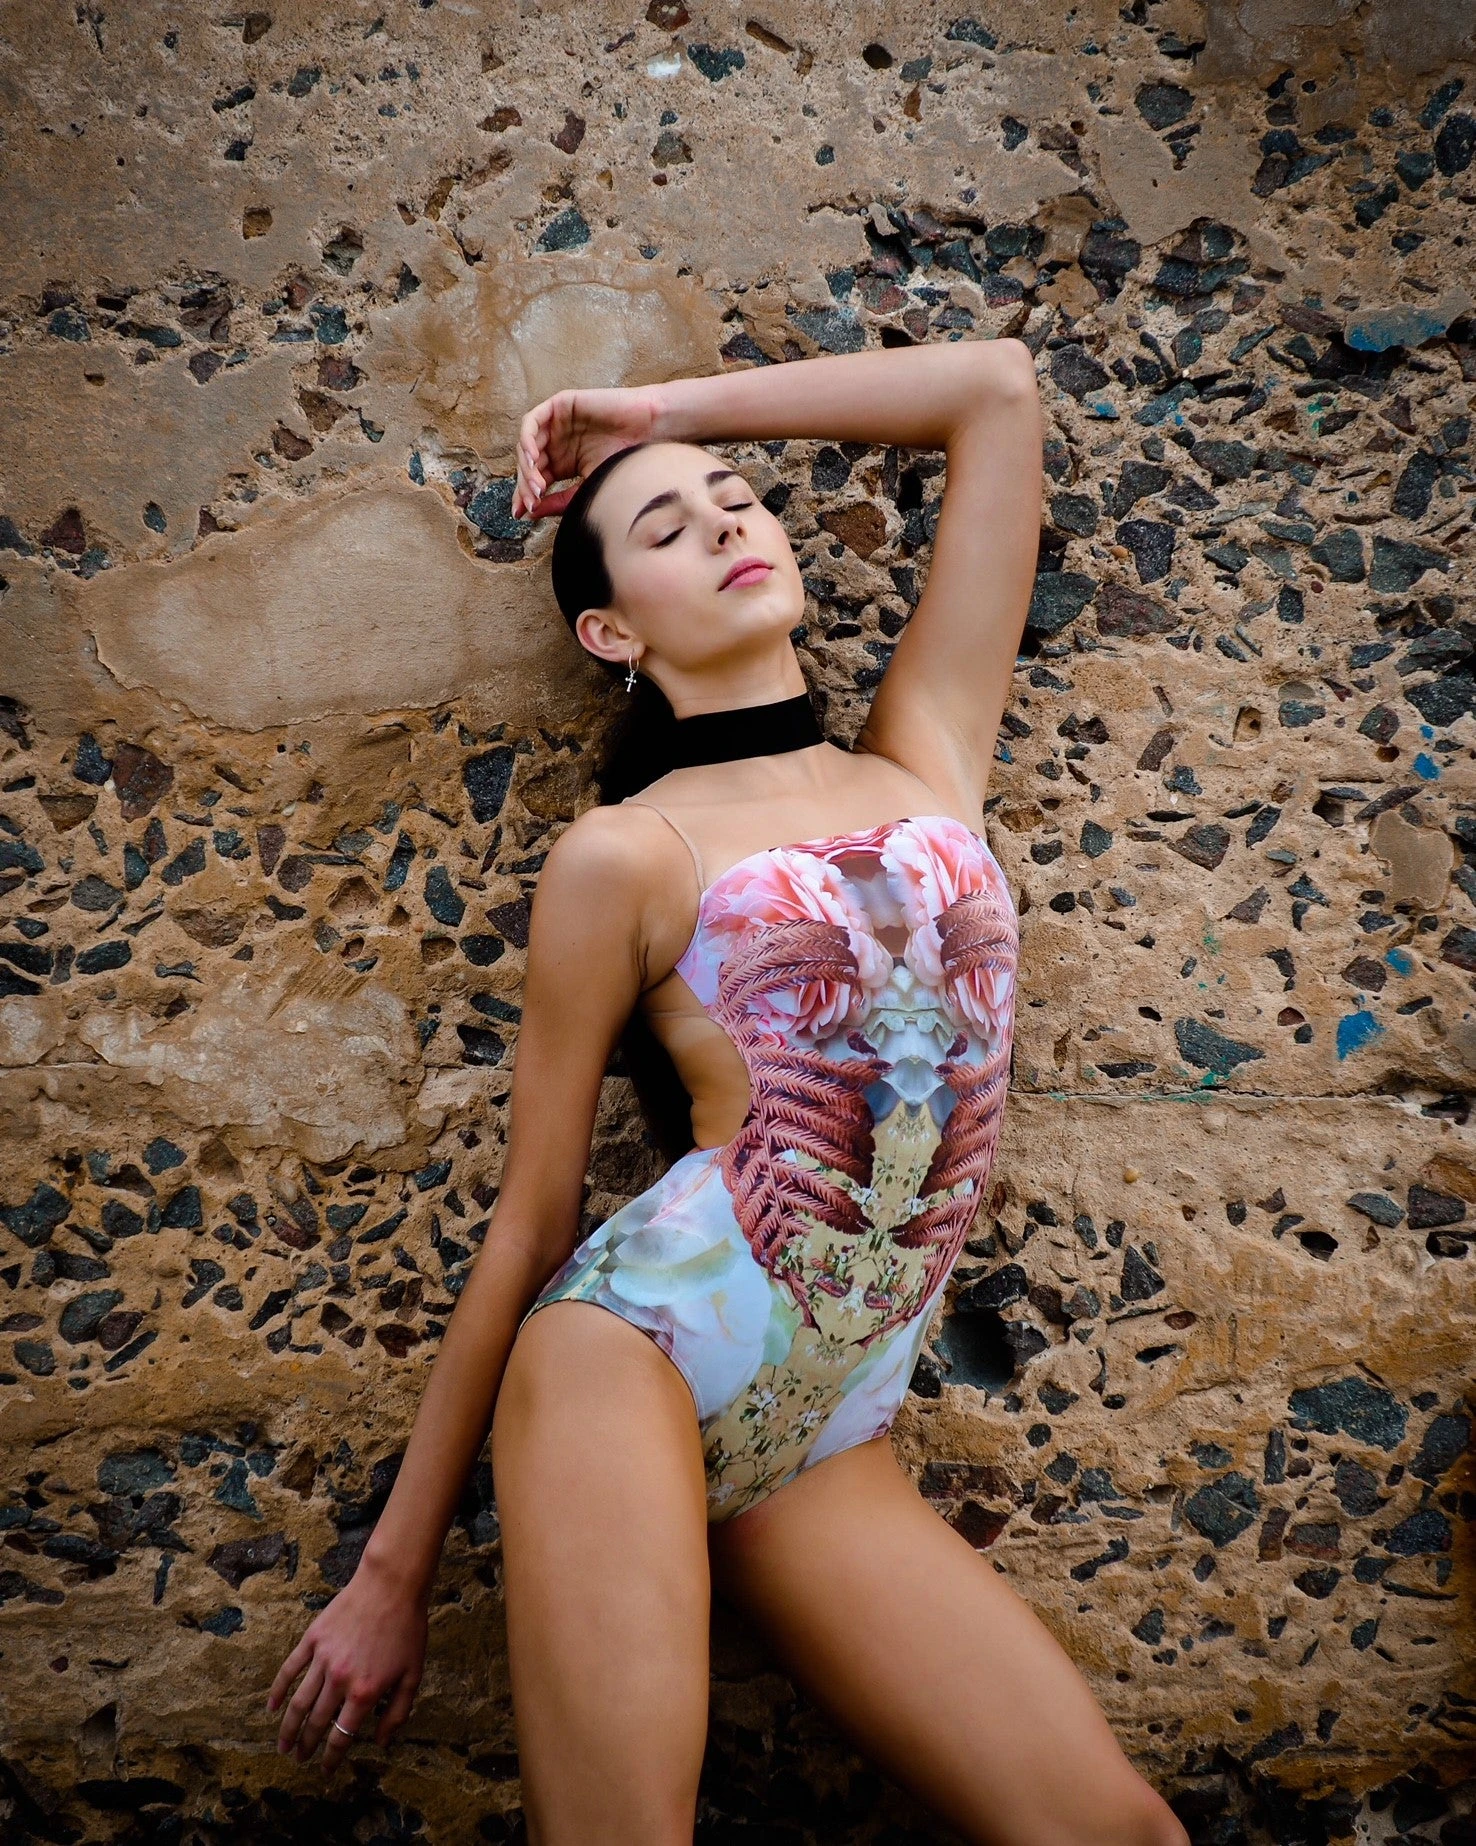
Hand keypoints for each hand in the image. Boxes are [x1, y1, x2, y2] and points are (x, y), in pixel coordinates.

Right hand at [267, 1555, 428, 1773]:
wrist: (391, 1585)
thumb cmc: (406, 1629)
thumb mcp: (413, 1674)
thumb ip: (397, 1712)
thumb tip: (382, 1742)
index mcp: (364, 1693)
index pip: (341, 1736)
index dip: (331, 1758)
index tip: (325, 1770)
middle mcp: (340, 1680)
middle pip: (316, 1723)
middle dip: (306, 1746)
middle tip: (299, 1759)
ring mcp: (323, 1659)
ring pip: (299, 1702)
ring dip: (288, 1728)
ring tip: (283, 1746)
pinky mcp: (313, 1639)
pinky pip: (290, 1669)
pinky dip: (278, 1690)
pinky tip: (272, 1707)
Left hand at [511, 384, 665, 520]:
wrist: (648, 431)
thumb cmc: (625, 458)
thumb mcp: (589, 487)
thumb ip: (560, 500)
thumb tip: (531, 514)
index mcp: (562, 462)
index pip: (535, 479)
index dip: (525, 496)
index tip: (521, 514)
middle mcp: (555, 443)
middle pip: (528, 464)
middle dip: (525, 485)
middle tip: (532, 501)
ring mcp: (556, 424)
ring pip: (526, 445)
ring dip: (526, 466)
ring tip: (536, 485)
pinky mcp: (559, 405)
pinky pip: (532, 421)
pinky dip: (527, 439)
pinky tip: (533, 458)